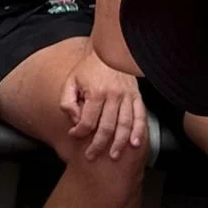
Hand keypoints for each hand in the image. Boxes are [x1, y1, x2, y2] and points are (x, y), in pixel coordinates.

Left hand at [59, 41, 145, 161]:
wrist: (109, 51)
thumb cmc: (88, 68)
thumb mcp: (70, 81)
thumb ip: (67, 102)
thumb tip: (74, 120)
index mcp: (96, 93)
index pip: (88, 120)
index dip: (79, 131)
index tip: (74, 135)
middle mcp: (113, 96)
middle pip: (107, 127)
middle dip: (98, 145)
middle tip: (91, 156)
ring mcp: (127, 97)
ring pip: (125, 125)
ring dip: (119, 143)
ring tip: (114, 156)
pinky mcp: (136, 96)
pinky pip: (140, 116)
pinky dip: (139, 131)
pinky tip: (135, 143)